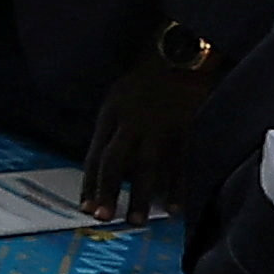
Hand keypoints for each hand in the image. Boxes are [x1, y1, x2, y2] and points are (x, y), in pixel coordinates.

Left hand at [82, 51, 219, 223]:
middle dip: (107, 192)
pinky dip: (176, 187)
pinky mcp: (187, 126)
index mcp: (111, 113)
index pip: (95, 155)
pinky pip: (180, 163)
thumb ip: (114, 128)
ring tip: (136, 220)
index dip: (90, 183)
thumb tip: (107, 166)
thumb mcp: (120, 96)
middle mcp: (131, 120)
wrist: (183, 52)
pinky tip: (173, 207)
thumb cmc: (149, 78)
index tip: (85, 207)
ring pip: (146, 167)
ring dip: (141, 196)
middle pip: (115, 162)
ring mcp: (161, 124)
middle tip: (102, 218)